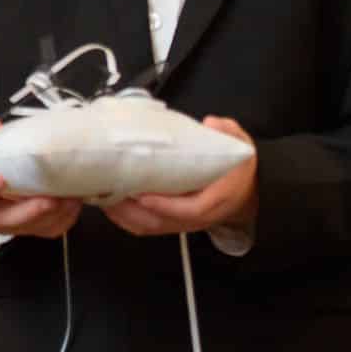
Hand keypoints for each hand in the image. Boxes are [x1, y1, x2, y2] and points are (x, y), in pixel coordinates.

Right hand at [0, 118, 82, 237]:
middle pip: (7, 220)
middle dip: (31, 211)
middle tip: (50, 199)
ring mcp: (10, 225)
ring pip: (32, 228)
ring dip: (54, 216)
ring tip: (71, 197)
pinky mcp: (28, 228)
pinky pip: (48, 230)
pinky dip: (64, 219)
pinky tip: (74, 202)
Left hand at [100, 118, 257, 238]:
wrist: (248, 192)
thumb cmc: (239, 170)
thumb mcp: (241, 144)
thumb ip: (228, 133)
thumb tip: (211, 123)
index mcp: (215, 200)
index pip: (189, 210)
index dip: (164, 205)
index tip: (142, 194)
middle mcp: (196, 218)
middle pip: (160, 223)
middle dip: (131, 211)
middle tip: (107, 191)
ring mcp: (183, 223)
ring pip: (149, 227)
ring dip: (124, 216)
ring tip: (102, 196)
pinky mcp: (173, 222)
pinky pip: (147, 226)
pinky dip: (127, 219)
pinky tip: (112, 204)